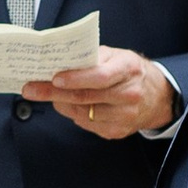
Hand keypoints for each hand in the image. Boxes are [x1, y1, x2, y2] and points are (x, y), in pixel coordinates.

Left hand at [25, 47, 177, 138]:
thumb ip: (90, 57)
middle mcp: (129, 94)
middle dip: (53, 93)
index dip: (75, 79)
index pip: (100, 76)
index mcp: (128, 68)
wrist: (156, 95)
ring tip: (49, 94)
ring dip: (61, 103)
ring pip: (82, 113)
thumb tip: (57, 62)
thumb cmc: (128, 71)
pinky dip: (74, 114)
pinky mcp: (117, 131)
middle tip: (31, 89)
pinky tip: (71, 105)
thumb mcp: (115, 55)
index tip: (54, 79)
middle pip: (86, 97)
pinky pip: (86, 124)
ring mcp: (125, 116)